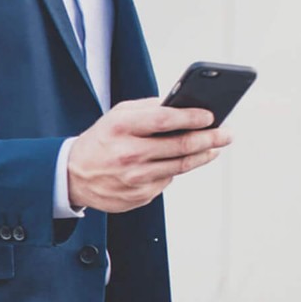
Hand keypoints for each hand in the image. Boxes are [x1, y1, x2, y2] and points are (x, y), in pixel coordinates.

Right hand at [66, 97, 230, 212]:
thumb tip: (182, 105)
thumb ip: (148, 108)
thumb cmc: (101, 140)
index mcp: (121, 127)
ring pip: (181, 166)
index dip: (191, 117)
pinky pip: (168, 180)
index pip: (164, 119)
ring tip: (215, 147)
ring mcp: (135, 178)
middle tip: (226, 134)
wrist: (74, 175)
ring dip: (203, 155)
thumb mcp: (117, 116)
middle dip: (209, 138)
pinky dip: (178, 169)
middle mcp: (128, 153)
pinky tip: (182, 161)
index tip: (211, 116)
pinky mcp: (140, 196)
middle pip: (180, 146)